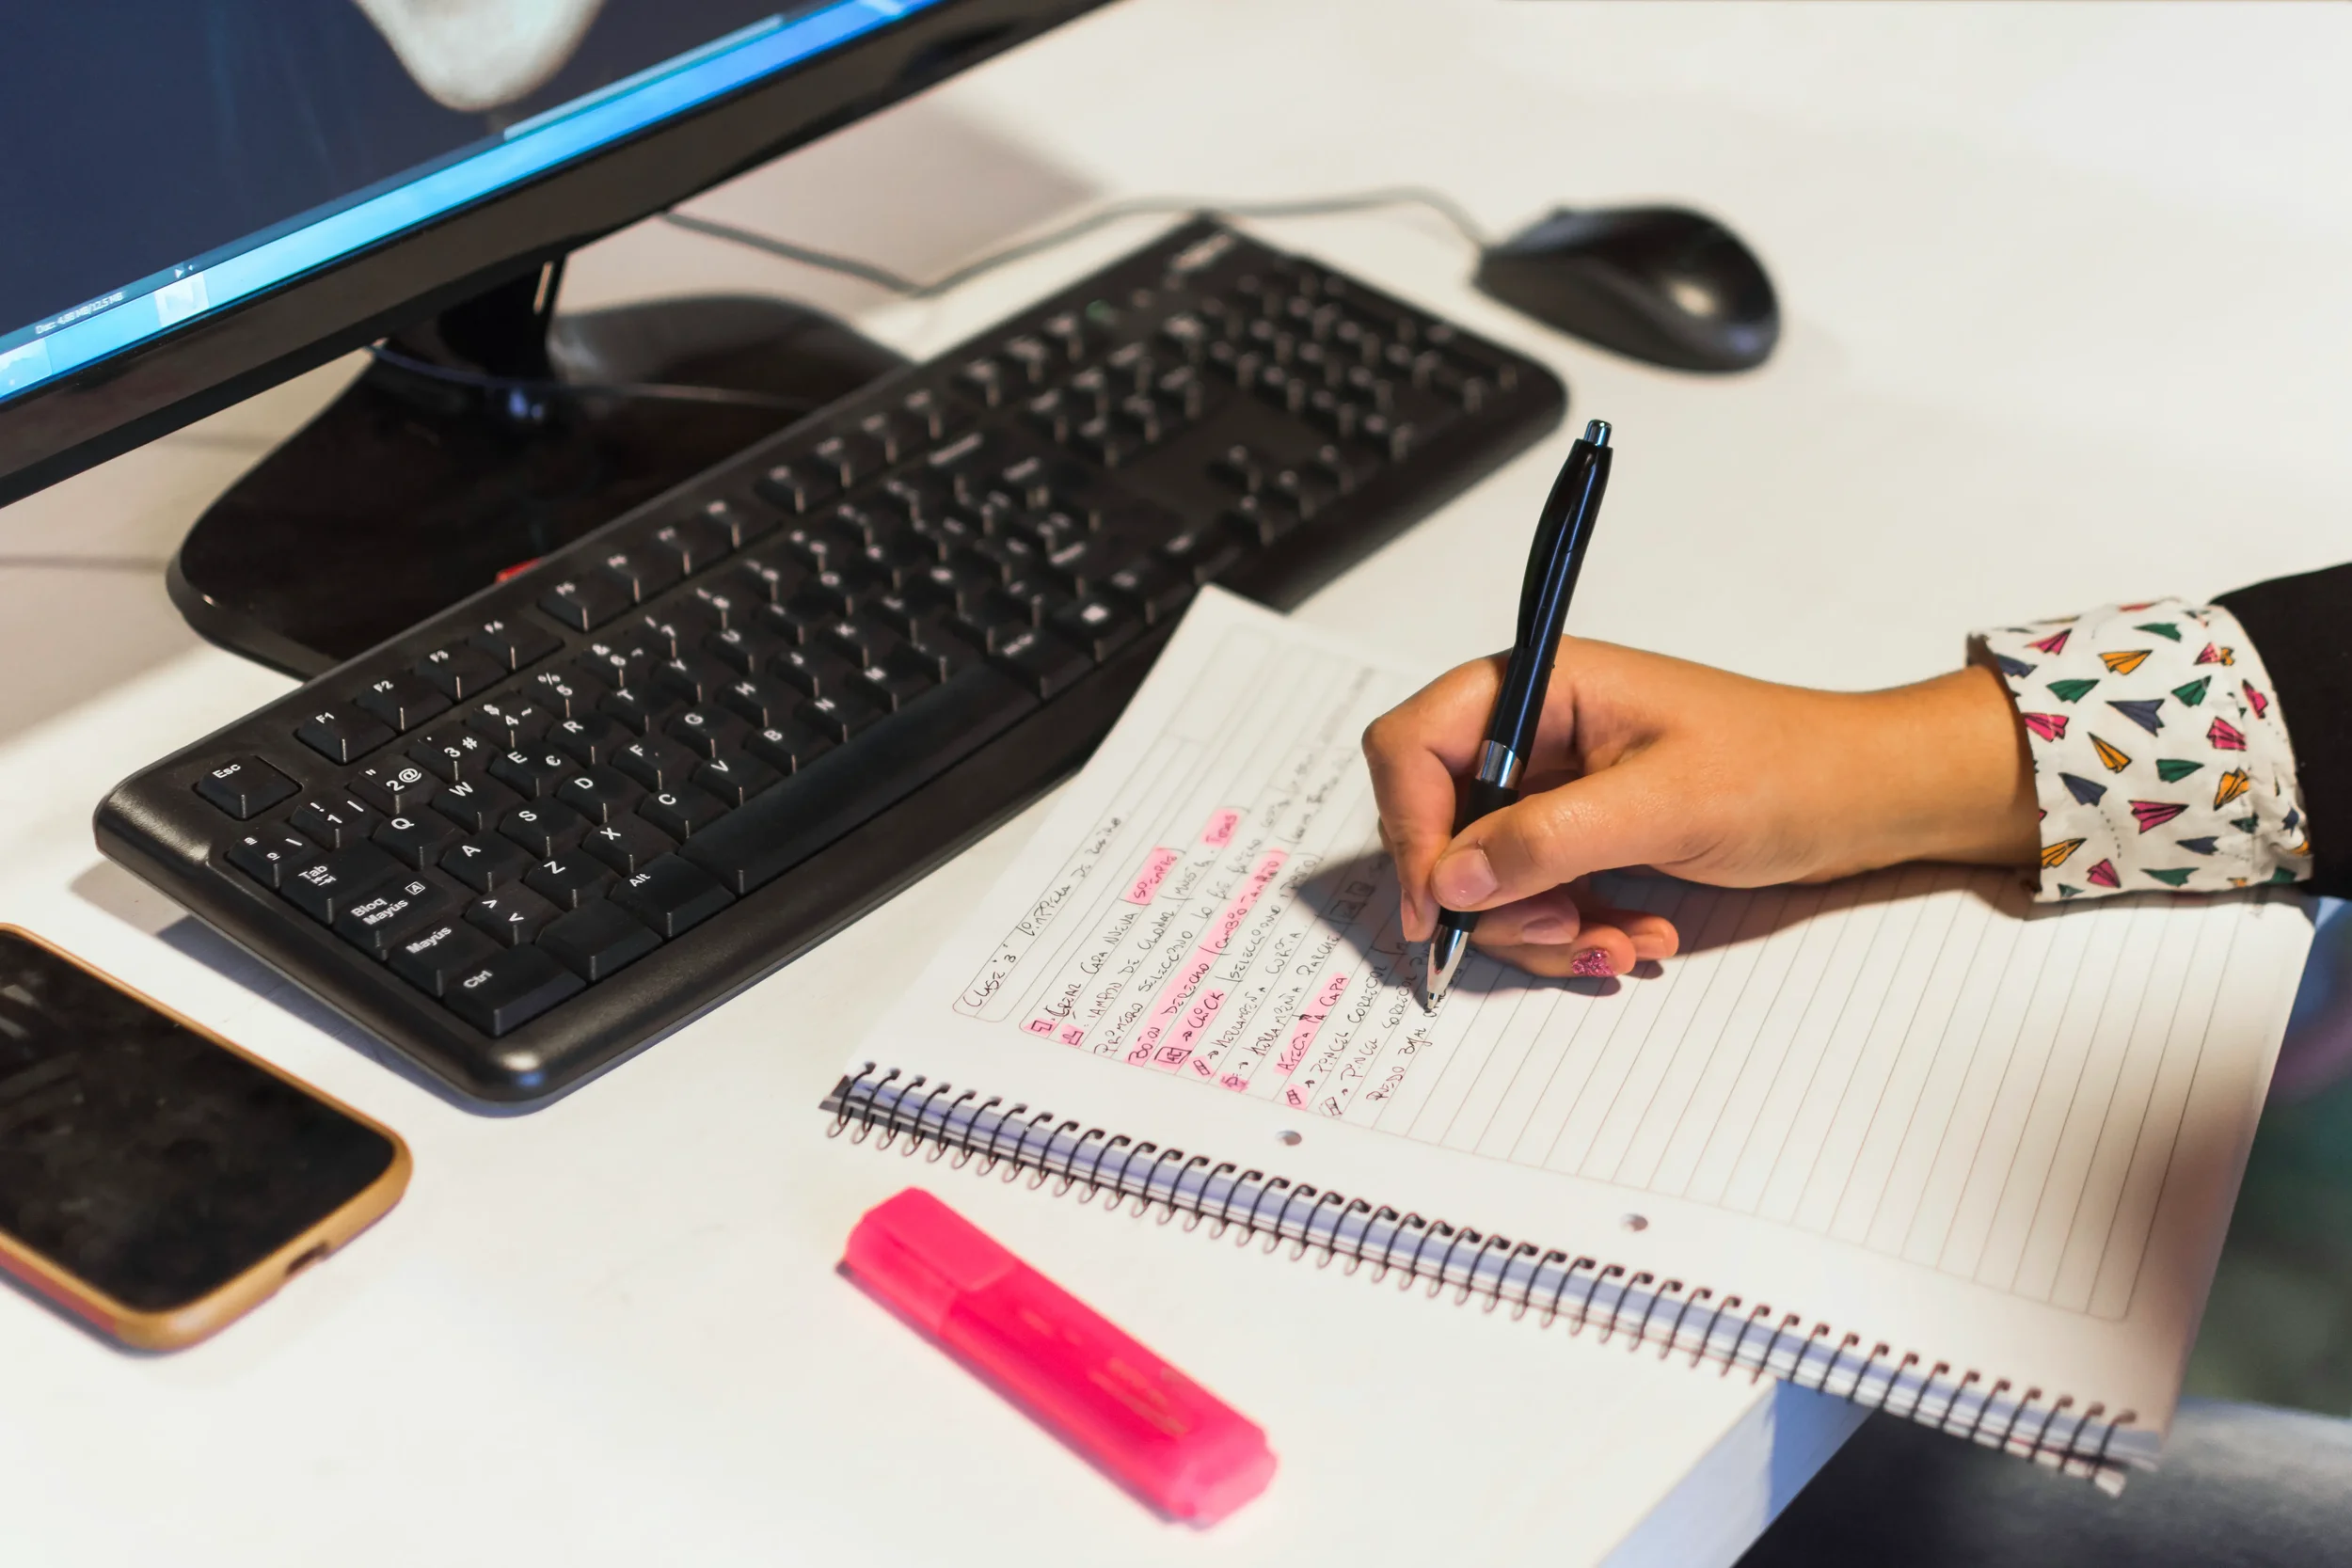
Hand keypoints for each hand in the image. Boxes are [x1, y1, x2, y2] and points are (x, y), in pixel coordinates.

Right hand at [1361, 638, 2036, 977]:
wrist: (1862, 800)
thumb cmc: (1782, 770)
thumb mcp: (1665, 804)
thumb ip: (1549, 839)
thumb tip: (1452, 879)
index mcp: (1539, 686)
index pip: (1415, 745)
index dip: (1410, 826)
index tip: (1439, 907)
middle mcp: (1531, 731)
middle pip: (1439, 820)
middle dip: (1489, 896)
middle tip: (1557, 932)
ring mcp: (1552, 786)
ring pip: (1483, 875)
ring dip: (1538, 927)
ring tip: (1618, 944)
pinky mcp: (1578, 835)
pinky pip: (1534, 895)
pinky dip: (1573, 929)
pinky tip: (1637, 935)